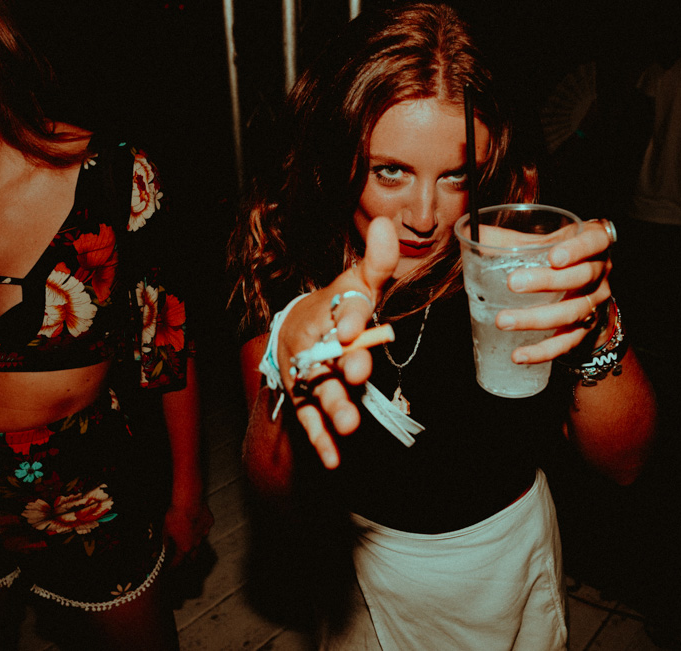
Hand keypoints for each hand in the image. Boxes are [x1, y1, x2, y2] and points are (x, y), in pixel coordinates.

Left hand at [163, 493, 213, 567]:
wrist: (188, 501)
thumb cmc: (175, 515)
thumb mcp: (165, 530)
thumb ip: (166, 541)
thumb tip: (165, 547)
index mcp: (184, 547)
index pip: (178, 561)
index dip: (173, 566)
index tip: (170, 569)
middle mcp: (196, 542)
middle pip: (193, 556)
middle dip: (188, 559)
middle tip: (184, 558)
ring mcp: (204, 532)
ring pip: (199, 539)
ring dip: (194, 538)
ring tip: (188, 532)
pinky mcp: (209, 522)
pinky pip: (204, 526)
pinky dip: (200, 525)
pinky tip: (195, 518)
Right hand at [276, 217, 398, 468]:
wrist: (297, 332)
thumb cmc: (336, 307)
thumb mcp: (357, 283)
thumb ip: (376, 261)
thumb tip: (383, 222)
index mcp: (328, 309)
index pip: (343, 310)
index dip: (350, 318)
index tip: (355, 327)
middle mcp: (315, 343)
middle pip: (330, 355)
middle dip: (344, 364)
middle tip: (357, 372)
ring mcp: (308, 374)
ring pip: (320, 390)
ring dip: (333, 406)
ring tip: (349, 424)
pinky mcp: (305, 399)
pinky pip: (311, 421)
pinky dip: (320, 440)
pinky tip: (333, 459)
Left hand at [494, 219, 614, 362]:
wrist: (589, 284)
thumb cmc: (562, 253)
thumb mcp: (547, 239)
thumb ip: (515, 238)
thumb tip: (474, 235)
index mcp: (595, 243)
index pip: (595, 242)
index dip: (576, 250)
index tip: (553, 257)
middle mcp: (600, 273)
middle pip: (581, 278)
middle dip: (546, 282)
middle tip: (513, 283)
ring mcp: (595, 303)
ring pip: (571, 313)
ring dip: (535, 318)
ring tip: (503, 321)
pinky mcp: (585, 329)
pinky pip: (566, 344)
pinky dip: (542, 351)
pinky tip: (518, 355)